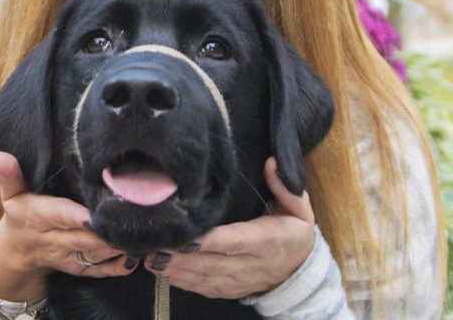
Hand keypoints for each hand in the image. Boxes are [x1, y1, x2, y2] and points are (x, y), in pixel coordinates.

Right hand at [0, 152, 137, 301]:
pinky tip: (135, 257)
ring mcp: (68, 257)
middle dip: (104, 231)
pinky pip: (99, 271)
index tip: (93, 213)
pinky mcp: (79, 268)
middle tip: (130, 217)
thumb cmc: (19, 215)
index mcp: (39, 216)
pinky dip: (118, 266)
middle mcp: (54, 239)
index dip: (76, 216)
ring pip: (94, 255)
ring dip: (116, 246)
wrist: (16, 253)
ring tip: (139, 232)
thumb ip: (10, 174)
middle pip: (82, 238)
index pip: (59, 215)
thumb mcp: (11, 194)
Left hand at [143, 157, 315, 298]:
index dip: (210, 241)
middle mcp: (252, 265)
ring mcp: (240, 280)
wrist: (301, 271)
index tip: (186, 237)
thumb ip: (284, 186)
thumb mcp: (300, 208)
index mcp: (268, 241)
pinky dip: (183, 282)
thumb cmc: (295, 232)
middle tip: (154, 247)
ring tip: (150, 259)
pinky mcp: (231, 289)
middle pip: (213, 263)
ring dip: (177, 270)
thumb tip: (270, 162)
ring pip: (205, 278)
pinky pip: (205, 288)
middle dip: (182, 257)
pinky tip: (164, 273)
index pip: (235, 241)